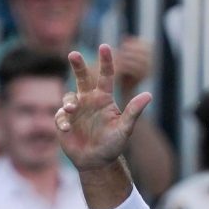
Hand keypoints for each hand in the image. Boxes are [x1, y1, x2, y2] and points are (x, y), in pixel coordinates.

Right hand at [55, 44, 151, 171]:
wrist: (97, 161)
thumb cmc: (113, 145)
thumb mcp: (125, 128)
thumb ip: (134, 111)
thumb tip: (148, 95)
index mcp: (104, 99)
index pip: (106, 77)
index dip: (106, 62)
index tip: (105, 46)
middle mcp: (89, 101)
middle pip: (82, 78)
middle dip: (77, 65)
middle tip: (74, 54)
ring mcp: (75, 110)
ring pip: (68, 96)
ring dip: (69, 102)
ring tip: (71, 109)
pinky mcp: (64, 120)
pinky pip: (60, 115)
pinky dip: (62, 120)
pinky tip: (67, 129)